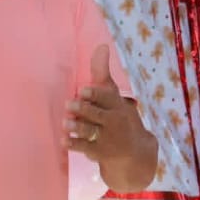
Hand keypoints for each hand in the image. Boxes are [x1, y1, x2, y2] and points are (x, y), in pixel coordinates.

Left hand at [66, 44, 138, 158]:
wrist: (135, 154)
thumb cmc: (118, 118)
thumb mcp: (114, 96)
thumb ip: (102, 72)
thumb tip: (101, 45)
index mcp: (118, 105)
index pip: (108, 98)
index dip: (95, 94)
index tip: (83, 90)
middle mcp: (114, 121)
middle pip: (98, 114)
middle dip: (84, 110)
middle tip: (68, 105)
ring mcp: (107, 138)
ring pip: (91, 131)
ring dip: (78, 127)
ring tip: (66, 123)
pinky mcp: (100, 152)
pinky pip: (85, 148)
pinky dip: (74, 144)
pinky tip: (64, 141)